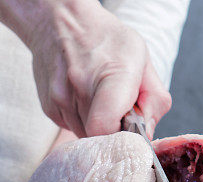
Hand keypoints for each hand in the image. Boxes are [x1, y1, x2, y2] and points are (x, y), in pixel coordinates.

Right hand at [0, 0, 170, 138]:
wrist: (61, 23)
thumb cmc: (106, 39)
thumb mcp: (142, 59)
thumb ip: (154, 100)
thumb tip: (148, 135)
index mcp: (112, 76)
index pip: (107, 128)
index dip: (121, 136)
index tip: (129, 127)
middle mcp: (80, 89)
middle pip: (101, 138)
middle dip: (113, 131)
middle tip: (118, 110)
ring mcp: (60, 100)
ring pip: (85, 136)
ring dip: (97, 127)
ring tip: (99, 99)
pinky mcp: (49, 108)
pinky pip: (72, 128)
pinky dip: (82, 120)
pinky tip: (84, 98)